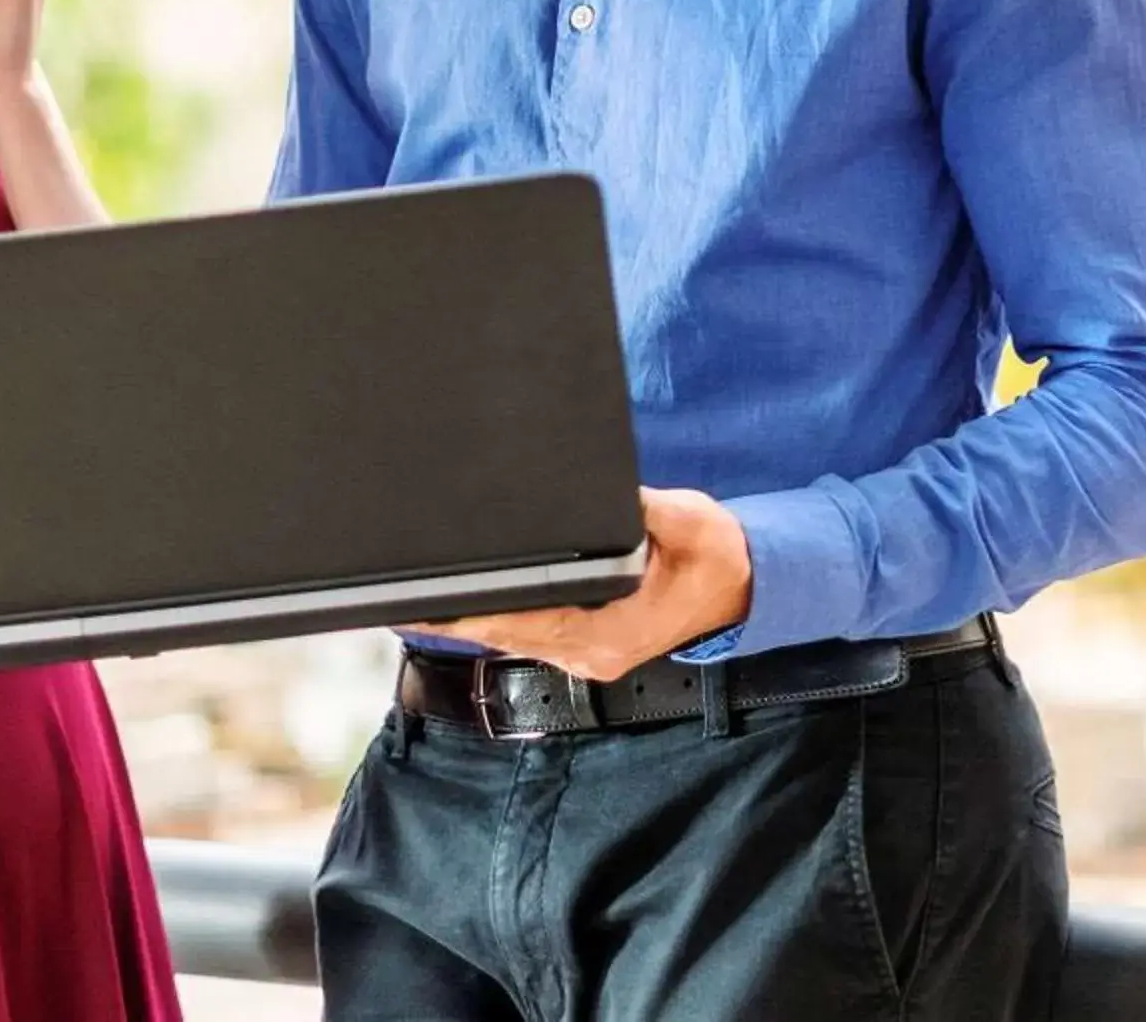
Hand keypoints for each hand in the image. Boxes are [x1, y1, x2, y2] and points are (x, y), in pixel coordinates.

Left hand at [424, 488, 751, 680]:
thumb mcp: (689, 519)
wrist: (744, 586)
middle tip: (401, 594)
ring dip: (470, 618)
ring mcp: (586, 654)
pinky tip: (467, 600)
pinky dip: (495, 618)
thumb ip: (646, 507)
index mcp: (612, 630)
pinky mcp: (585, 645)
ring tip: (417, 596)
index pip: (529, 623)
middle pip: (507, 634)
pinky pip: (527, 635)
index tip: (432, 602)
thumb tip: (609, 491)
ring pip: (512, 638)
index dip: (477, 613)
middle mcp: (591, 652)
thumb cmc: (716, 555)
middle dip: (456, 615)